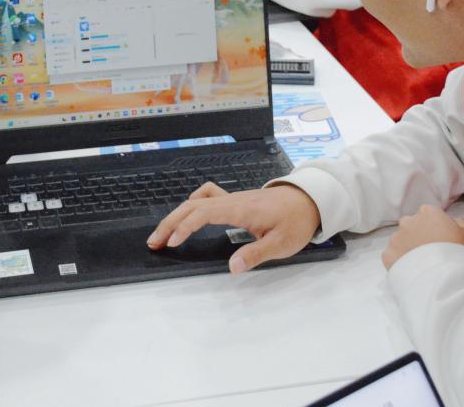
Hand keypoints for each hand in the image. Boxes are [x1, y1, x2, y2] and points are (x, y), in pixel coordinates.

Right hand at [147, 182, 320, 273]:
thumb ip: (256, 254)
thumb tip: (232, 267)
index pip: (204, 213)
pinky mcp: (235, 201)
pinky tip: (188, 215)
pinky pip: (207, 197)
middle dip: (170, 222)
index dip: (185, 226)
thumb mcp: (281, 243)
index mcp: (241, 210)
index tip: (172, 242)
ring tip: (164, 234)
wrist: (309, 200)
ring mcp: (232, 198)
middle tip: (154, 242)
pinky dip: (192, 204)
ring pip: (196, 201)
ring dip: (177, 215)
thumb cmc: (296, 221)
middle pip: (192, 205)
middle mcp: (232, 200)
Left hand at [381, 204, 463, 269]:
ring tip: (423, 265)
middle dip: (420, 236)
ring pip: (402, 241)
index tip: (443, 241)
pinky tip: (413, 271)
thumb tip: (454, 222)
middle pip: (413, 226)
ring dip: (409, 249)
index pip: (430, 215)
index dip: (437, 228)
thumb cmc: (463, 256)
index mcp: (429, 213)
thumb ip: (462, 223)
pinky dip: (401, 262)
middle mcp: (409, 221)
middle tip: (432, 253)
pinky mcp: (387, 256)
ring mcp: (396, 239)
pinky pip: (393, 256)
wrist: (446, 283)